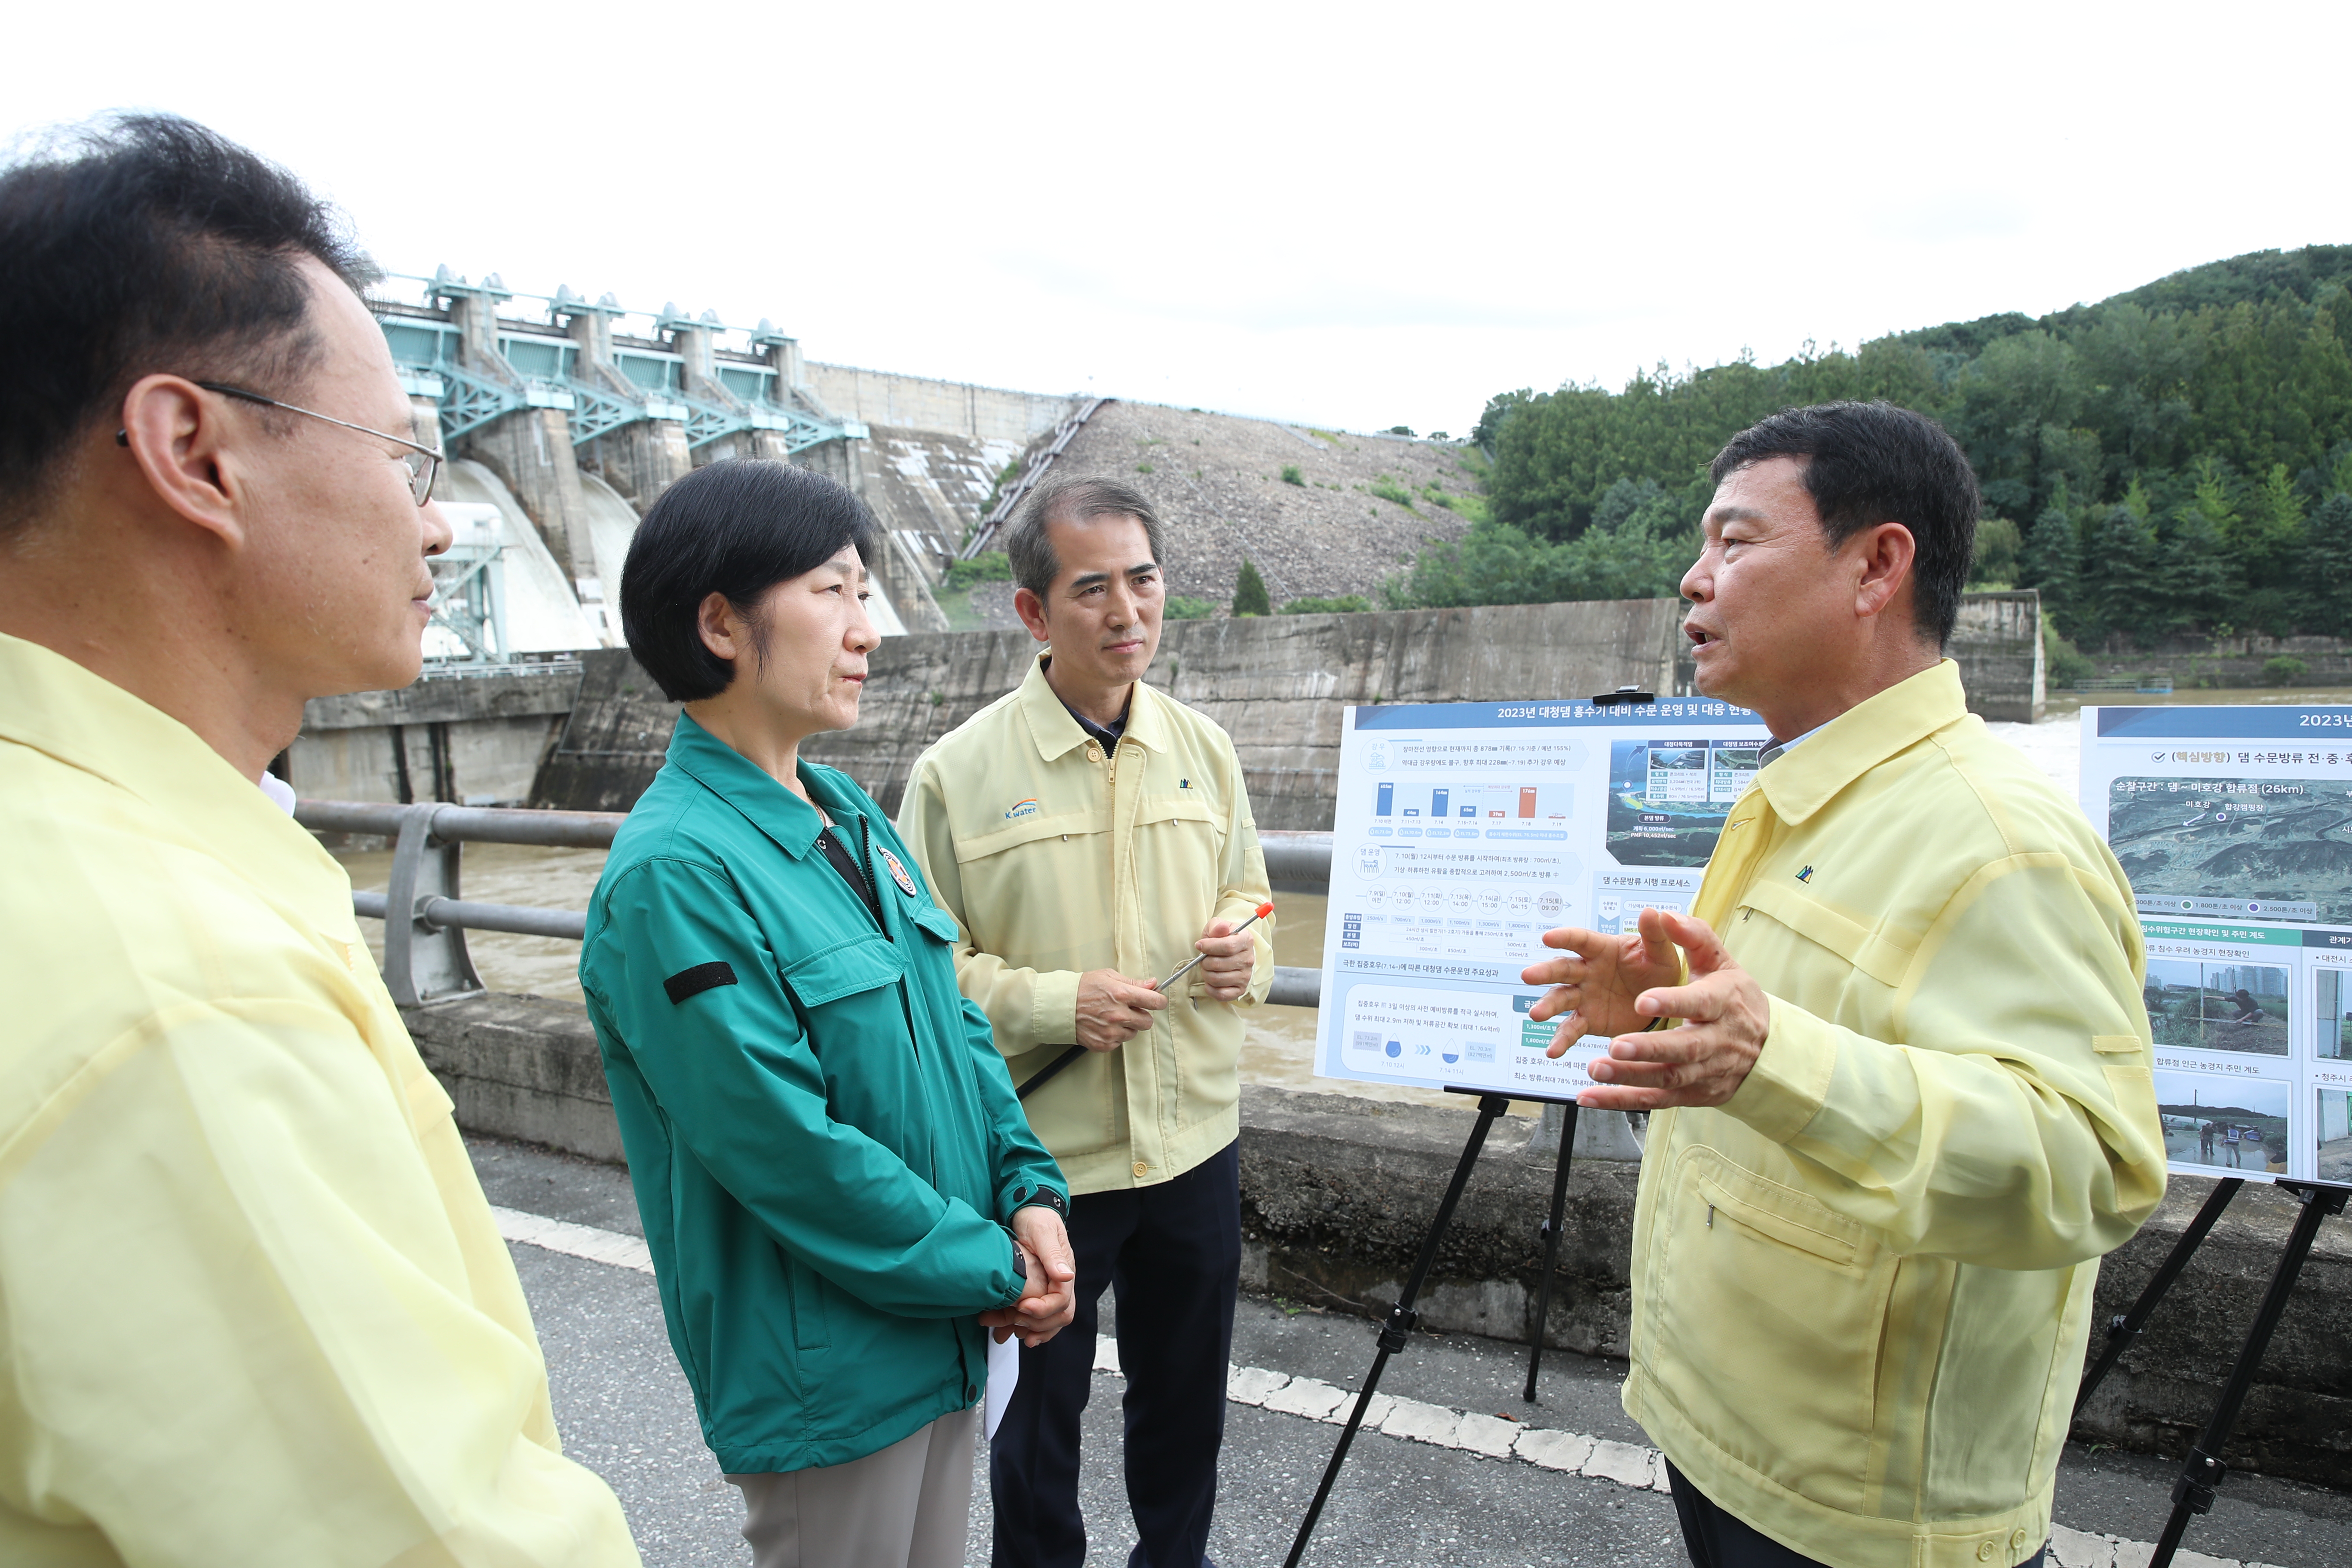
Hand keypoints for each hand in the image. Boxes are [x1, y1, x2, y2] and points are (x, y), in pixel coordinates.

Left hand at [979, 1208, 1076, 1345]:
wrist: (1028, 1209)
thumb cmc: (1035, 1217)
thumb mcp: (1042, 1232)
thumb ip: (1053, 1254)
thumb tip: (1066, 1276)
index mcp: (1065, 1269)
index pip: (1062, 1301)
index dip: (1043, 1310)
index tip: (1021, 1308)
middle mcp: (1061, 1281)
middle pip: (1060, 1315)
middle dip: (1039, 1326)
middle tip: (1014, 1324)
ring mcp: (1051, 1286)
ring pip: (1051, 1319)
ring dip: (1032, 1330)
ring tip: (1009, 1333)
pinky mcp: (1039, 1288)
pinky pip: (1039, 1315)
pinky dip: (1027, 1325)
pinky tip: (1010, 1329)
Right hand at [1075, 970, 1166, 1050]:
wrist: (1060, 1006)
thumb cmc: (1082, 988)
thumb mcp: (1108, 977)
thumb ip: (1133, 982)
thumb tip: (1152, 984)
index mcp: (1122, 995)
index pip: (1154, 1002)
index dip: (1159, 1001)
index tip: (1157, 1001)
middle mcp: (1118, 1015)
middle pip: (1147, 1022)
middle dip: (1142, 1015)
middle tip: (1130, 1009)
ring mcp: (1111, 1032)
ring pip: (1134, 1033)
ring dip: (1127, 1026)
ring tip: (1112, 1016)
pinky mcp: (1103, 1044)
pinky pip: (1119, 1042)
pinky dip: (1115, 1036)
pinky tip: (1104, 1025)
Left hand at [1191, 917, 1256, 1001]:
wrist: (1232, 952)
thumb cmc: (1222, 939)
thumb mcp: (1217, 926)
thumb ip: (1217, 926)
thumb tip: (1221, 928)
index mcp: (1245, 940)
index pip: (1228, 947)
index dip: (1209, 947)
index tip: (1200, 945)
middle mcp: (1248, 959)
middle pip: (1219, 964)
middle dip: (1204, 961)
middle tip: (1203, 958)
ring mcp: (1245, 976)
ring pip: (1217, 979)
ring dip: (1206, 974)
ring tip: (1207, 968)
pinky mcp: (1240, 990)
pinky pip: (1221, 994)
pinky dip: (1210, 988)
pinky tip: (1210, 981)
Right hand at [1521, 906, 1684, 1047]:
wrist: (1662, 1003)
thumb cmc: (1659, 970)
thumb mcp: (1661, 953)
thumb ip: (1655, 934)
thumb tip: (1651, 911)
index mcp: (1603, 950)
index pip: (1580, 940)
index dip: (1564, 938)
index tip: (1548, 937)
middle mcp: (1587, 971)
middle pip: (1562, 968)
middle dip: (1544, 972)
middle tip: (1528, 976)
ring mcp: (1584, 995)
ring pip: (1560, 998)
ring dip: (1547, 1005)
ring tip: (1536, 1014)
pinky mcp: (1588, 1018)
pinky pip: (1571, 1028)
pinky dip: (1561, 1040)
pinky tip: (1553, 1051)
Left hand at [1572, 911, 1770, 1111]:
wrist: (1767, 1050)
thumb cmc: (1735, 999)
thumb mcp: (1721, 963)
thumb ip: (1694, 936)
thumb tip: (1664, 914)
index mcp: (1724, 1003)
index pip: (1700, 1003)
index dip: (1673, 1002)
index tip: (1643, 999)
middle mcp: (1716, 1041)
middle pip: (1684, 1049)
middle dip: (1650, 1049)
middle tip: (1616, 1045)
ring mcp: (1704, 1072)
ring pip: (1667, 1078)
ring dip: (1630, 1077)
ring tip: (1596, 1069)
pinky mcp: (1691, 1094)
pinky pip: (1654, 1100)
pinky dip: (1621, 1100)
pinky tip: (1590, 1096)